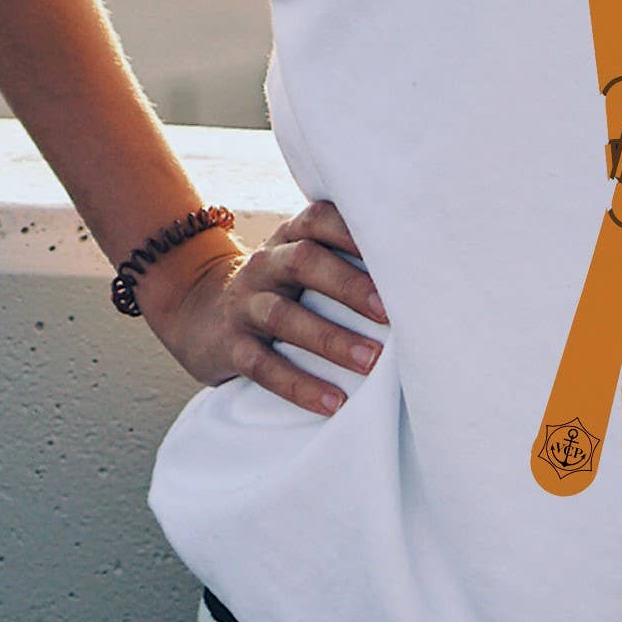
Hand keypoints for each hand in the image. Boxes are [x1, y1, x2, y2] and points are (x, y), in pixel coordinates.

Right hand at [144, 198, 388, 415]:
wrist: (199, 313)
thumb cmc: (280, 288)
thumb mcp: (302, 263)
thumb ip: (345, 259)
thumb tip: (422, 276)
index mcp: (290, 237)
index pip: (320, 218)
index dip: (355, 230)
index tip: (396, 250)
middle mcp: (266, 264)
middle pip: (305, 260)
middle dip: (349, 284)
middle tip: (391, 312)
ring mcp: (245, 303)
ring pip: (285, 316)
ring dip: (331, 339)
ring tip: (370, 361)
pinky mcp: (230, 346)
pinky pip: (262, 365)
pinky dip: (299, 385)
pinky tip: (333, 403)